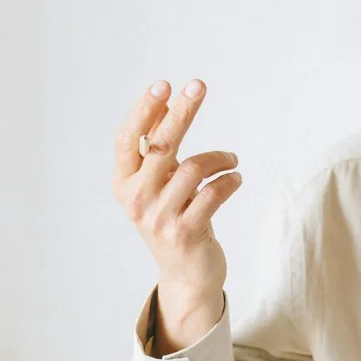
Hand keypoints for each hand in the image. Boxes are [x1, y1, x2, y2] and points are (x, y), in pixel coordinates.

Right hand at [112, 79, 240, 298]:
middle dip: (181, 112)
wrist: (187, 275)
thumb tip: (166, 102)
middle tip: (198, 85)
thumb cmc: (174, 219)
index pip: (128, 139)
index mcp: (124, 184)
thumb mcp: (158, 187)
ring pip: (194, 168)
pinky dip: (230, 180)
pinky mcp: (187, 232)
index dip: (144, 110)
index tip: (164, 85)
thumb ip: (157, 153)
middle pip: (161, 145)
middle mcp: (137, 199)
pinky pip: (214, 193)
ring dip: (220, 158)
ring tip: (232, 160)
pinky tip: (237, 178)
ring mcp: (160, 218)